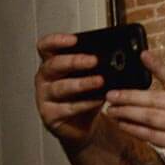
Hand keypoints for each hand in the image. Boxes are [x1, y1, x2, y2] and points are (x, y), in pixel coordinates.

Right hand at [35, 33, 104, 150]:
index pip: (46, 47)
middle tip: (94, 60)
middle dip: (74, 61)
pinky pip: (67, 108)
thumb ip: (97, 64)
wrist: (85, 124)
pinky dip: (85, 104)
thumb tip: (119, 54)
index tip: (74, 40)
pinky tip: (98, 100)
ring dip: (82, 83)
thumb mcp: (92, 75)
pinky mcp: (50, 115)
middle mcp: (45, 78)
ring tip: (100, 81)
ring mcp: (45, 97)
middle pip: (53, 65)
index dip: (56, 41)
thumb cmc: (87, 95)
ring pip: (60, 87)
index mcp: (52, 63)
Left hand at [104, 51, 164, 164]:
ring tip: (111, 110)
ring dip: (127, 113)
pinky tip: (122, 125)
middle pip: (156, 100)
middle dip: (130, 96)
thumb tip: (141, 92)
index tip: (143, 55)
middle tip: (111, 95)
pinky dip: (134, 129)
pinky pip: (151, 135)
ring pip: (151, 117)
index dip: (159, 66)